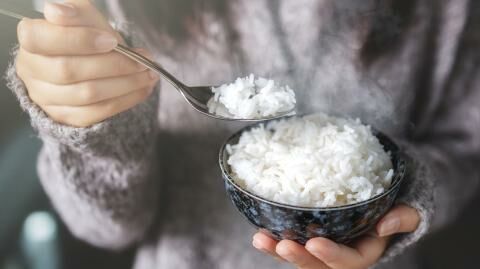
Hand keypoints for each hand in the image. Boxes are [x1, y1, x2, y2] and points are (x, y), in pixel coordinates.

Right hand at [15, 0, 158, 126]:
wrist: (90, 63)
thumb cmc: (86, 38)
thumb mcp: (85, 19)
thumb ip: (77, 15)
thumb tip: (57, 11)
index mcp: (31, 41)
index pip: (41, 39)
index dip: (79, 40)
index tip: (111, 40)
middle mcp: (31, 71)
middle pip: (69, 71)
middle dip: (113, 65)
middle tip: (143, 60)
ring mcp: (46, 97)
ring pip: (87, 95)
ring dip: (126, 84)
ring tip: (148, 74)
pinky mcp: (65, 116)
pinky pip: (97, 112)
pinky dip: (125, 100)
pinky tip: (142, 89)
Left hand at [252, 205, 419, 268]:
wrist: (386, 198)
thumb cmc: (396, 203)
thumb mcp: (408, 210)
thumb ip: (403, 218)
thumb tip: (384, 225)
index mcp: (365, 251)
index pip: (349, 262)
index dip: (332, 256)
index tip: (315, 243)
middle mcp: (342, 253)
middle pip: (319, 264)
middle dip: (299, 257)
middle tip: (281, 245)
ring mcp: (324, 245)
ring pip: (300, 255)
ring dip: (278, 250)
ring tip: (260, 239)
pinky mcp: (310, 235)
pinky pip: (292, 242)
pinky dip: (275, 239)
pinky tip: (259, 232)